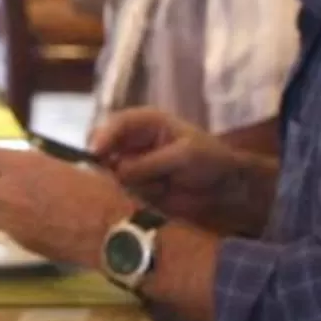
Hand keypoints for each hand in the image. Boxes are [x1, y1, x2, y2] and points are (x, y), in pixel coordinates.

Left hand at [0, 144, 132, 266]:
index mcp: (23, 164)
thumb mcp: (66, 167)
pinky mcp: (18, 240)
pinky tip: (26, 225)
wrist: (111, 232)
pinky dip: (7, 227)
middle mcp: (10, 189)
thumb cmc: (99, 193)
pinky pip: (1, 230)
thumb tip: (19, 169)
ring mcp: (11, 218)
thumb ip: (35, 168)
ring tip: (5, 209)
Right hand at [95, 108, 259, 232]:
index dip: (102, 138)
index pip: (114, 125)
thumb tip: (118, 172)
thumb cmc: (209, 160)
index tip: (95, 154)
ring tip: (161, 186)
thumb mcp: (183, 156)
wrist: (225, 188)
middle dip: (104, 163)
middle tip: (115, 176)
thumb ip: (149, 162)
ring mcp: (131, 166)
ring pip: (110, 176)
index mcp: (144, 123)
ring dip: (130, 184)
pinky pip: (122, 194)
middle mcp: (132, 142)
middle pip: (102, 149)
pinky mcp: (134, 189)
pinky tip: (160, 194)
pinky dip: (136, 197)